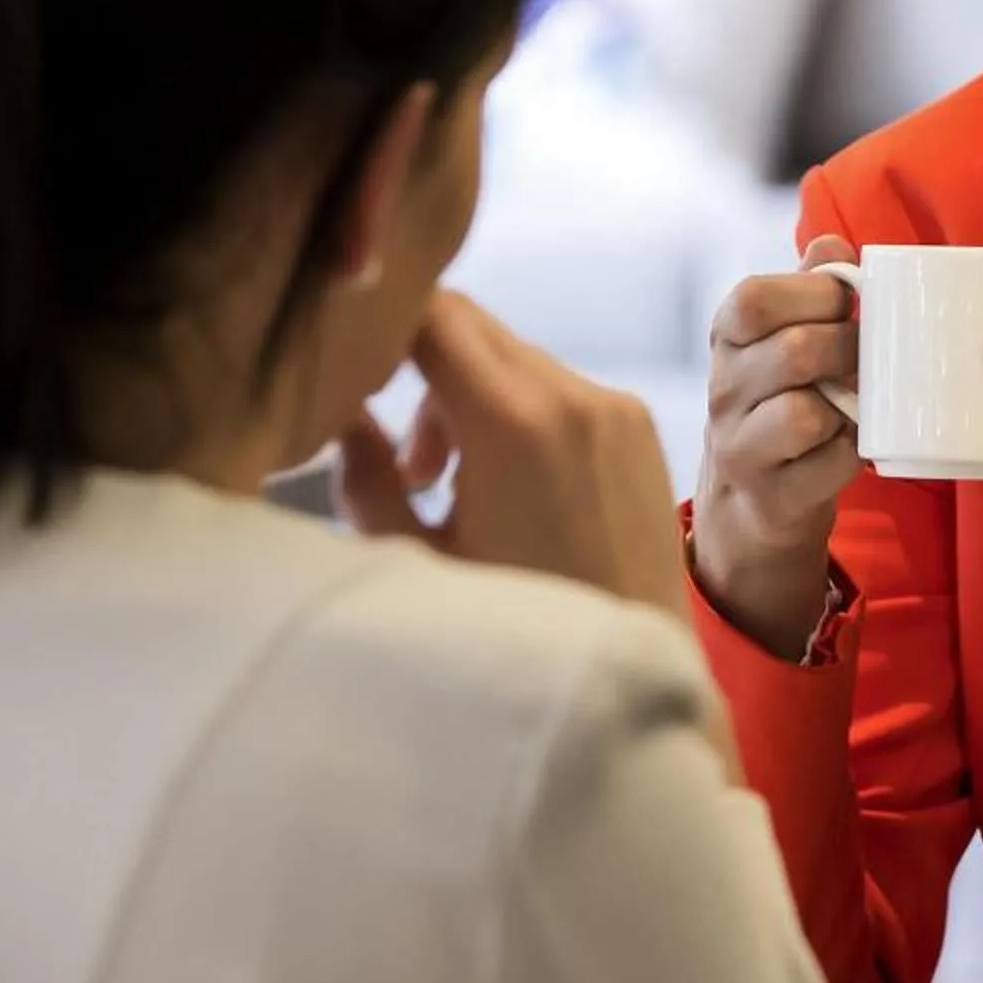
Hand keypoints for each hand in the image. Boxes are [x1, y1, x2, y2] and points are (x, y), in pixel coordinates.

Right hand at [333, 292, 685, 616]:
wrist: (638, 669)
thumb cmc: (516, 632)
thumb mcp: (417, 562)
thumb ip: (366, 478)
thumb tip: (340, 410)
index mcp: (513, 421)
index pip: (431, 313)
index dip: (381, 325)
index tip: (350, 374)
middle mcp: (574, 395)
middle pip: (470, 325)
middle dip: (420, 371)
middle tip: (412, 467)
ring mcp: (617, 406)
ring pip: (514, 357)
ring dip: (470, 398)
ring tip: (456, 491)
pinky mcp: (642, 425)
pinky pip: (561, 387)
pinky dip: (521, 413)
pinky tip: (514, 492)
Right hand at [690, 236, 861, 658]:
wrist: (753, 503)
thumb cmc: (781, 401)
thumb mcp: (785, 338)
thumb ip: (810, 287)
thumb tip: (832, 243)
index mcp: (728, 340)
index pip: (753, 298)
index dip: (814, 292)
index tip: (846, 303)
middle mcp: (723, 391)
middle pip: (794, 351)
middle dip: (847, 348)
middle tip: (865, 356)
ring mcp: (739, 449)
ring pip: (803, 413)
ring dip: (848, 406)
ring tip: (854, 404)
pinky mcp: (770, 498)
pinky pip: (829, 463)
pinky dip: (853, 452)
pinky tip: (848, 445)